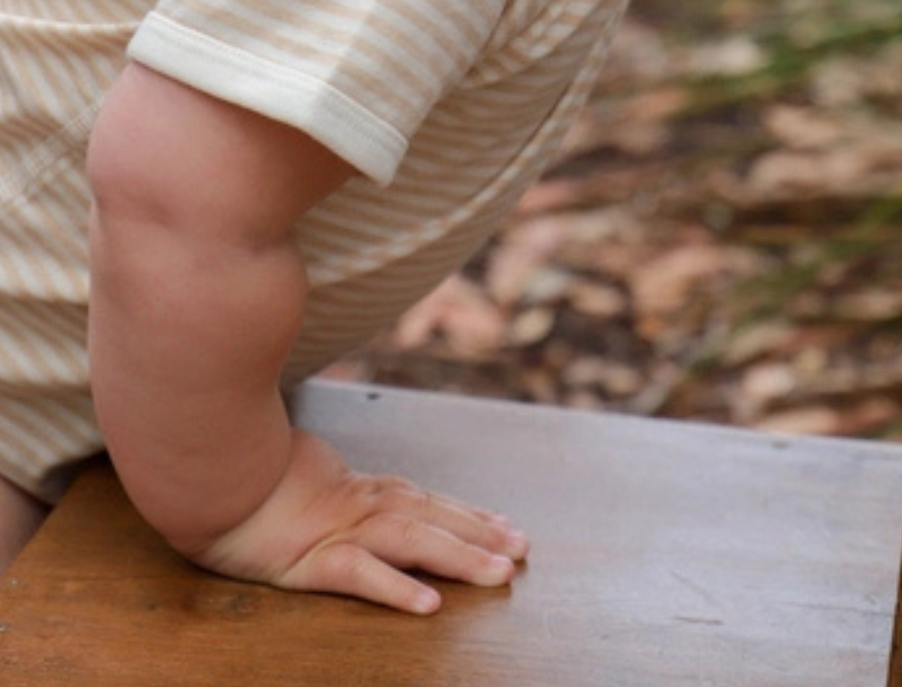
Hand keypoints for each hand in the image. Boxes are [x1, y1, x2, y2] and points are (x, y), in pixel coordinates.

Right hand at [191, 428, 529, 612]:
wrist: (204, 470)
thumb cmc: (245, 471)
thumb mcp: (297, 470)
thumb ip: (325, 475)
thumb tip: (343, 483)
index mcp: (357, 489)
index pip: (426, 501)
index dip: (468, 513)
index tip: (507, 524)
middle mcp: (359, 504)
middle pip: (433, 518)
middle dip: (481, 534)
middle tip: (523, 549)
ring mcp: (338, 530)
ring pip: (413, 542)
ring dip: (460, 557)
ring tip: (500, 573)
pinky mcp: (311, 559)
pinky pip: (362, 577)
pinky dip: (398, 589)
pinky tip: (428, 605)